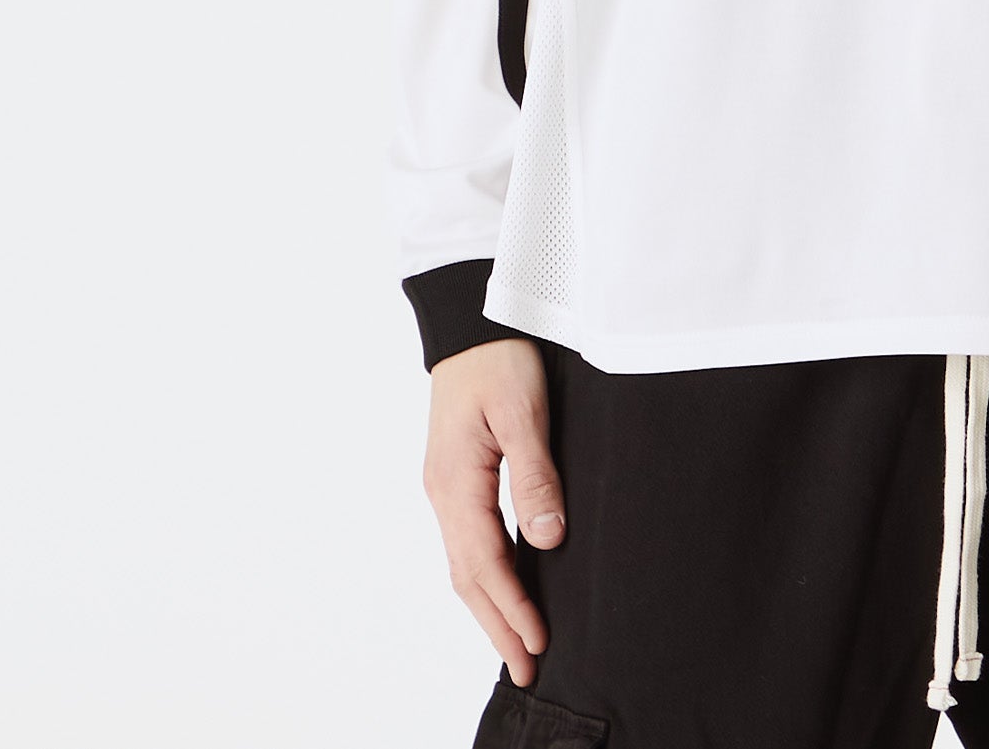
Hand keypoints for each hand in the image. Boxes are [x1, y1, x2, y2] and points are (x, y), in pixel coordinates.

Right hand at [422, 338, 566, 684]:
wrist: (470, 318)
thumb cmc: (499, 356)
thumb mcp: (524, 410)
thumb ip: (535, 474)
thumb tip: (546, 539)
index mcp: (455, 483)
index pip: (486, 563)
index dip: (512, 607)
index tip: (538, 643)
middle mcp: (443, 493)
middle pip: (468, 576)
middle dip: (497, 625)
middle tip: (527, 670)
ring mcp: (446, 486)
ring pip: (465, 563)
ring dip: (491, 606)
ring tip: (517, 644)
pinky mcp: (456, 476)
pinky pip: (468, 541)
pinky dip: (486, 576)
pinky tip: (505, 587)